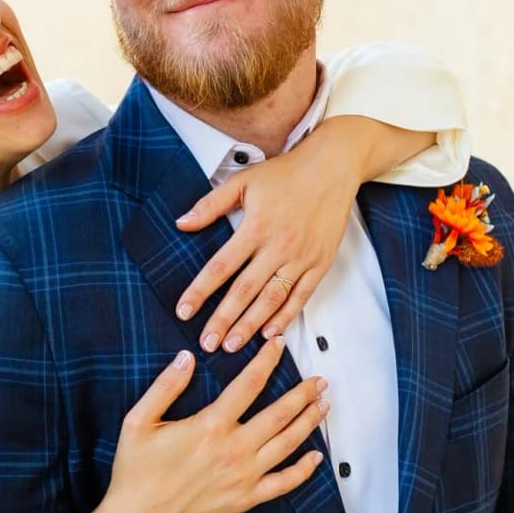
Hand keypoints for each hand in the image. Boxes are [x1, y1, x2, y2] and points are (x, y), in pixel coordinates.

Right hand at [64, 338, 326, 512]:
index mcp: (210, 425)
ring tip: (323, 405)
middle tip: (320, 379)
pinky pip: (283, 484)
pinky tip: (317, 456)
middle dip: (302, 394)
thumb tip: (187, 356)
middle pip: (279, 414)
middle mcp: (234, 449)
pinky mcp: (245, 499)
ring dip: (308, 423)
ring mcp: (244, 476)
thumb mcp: (138, 421)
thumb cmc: (135, 470)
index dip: (267, 361)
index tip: (278, 345)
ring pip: (287, 444)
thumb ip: (165, 387)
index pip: (248, 384)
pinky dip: (304, 470)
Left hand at [175, 117, 413, 352]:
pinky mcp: (320, 263)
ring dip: (251, 325)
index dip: (200, 291)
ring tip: (232, 345)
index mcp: (256, 226)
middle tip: (206, 343)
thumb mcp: (243, 181)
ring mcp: (302, 257)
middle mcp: (278, 246)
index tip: (184, 311)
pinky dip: (285, 317)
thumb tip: (181, 223)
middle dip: (224, 320)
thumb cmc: (285, 173)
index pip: (221, 267)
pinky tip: (269, 333)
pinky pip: (301, 297)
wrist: (332, 167)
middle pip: (245, 291)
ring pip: (272, 299)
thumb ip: (210, 205)